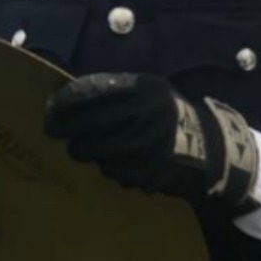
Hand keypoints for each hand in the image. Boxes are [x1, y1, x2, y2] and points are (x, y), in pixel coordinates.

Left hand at [44, 73, 258, 211]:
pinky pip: (113, 171)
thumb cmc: (167, 115)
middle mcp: (146, 115)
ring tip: (81, 148)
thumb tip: (65, 99)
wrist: (210, 148)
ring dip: (84, 150)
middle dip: (65, 129)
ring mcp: (149, 146)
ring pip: (97, 151)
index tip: (49, 109)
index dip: (64, 102)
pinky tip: (110, 162)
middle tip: (53, 132)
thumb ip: (113, 91)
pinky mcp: (150, 172)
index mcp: (143, 88)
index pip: (90, 92)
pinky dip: (107, 167)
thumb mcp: (148, 90)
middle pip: (88, 125)